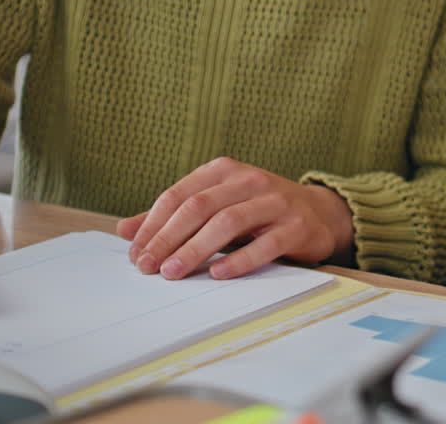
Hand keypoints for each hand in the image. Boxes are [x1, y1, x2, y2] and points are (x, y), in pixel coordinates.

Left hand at [117, 158, 353, 279]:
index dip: (153, 224)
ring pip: (228, 222)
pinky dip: (239, 259)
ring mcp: (275, 201)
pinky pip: (265, 244)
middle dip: (168, 238)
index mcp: (223, 171)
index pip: (179, 195)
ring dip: (196, 249)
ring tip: (174, 272)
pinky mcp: (296, 226)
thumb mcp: (216, 205)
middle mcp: (248, 180)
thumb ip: (173, 217)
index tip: (136, 253)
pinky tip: (218, 274)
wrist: (319, 213)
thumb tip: (125, 231)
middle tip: (148, 266)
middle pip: (199, 207)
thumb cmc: (259, 211)